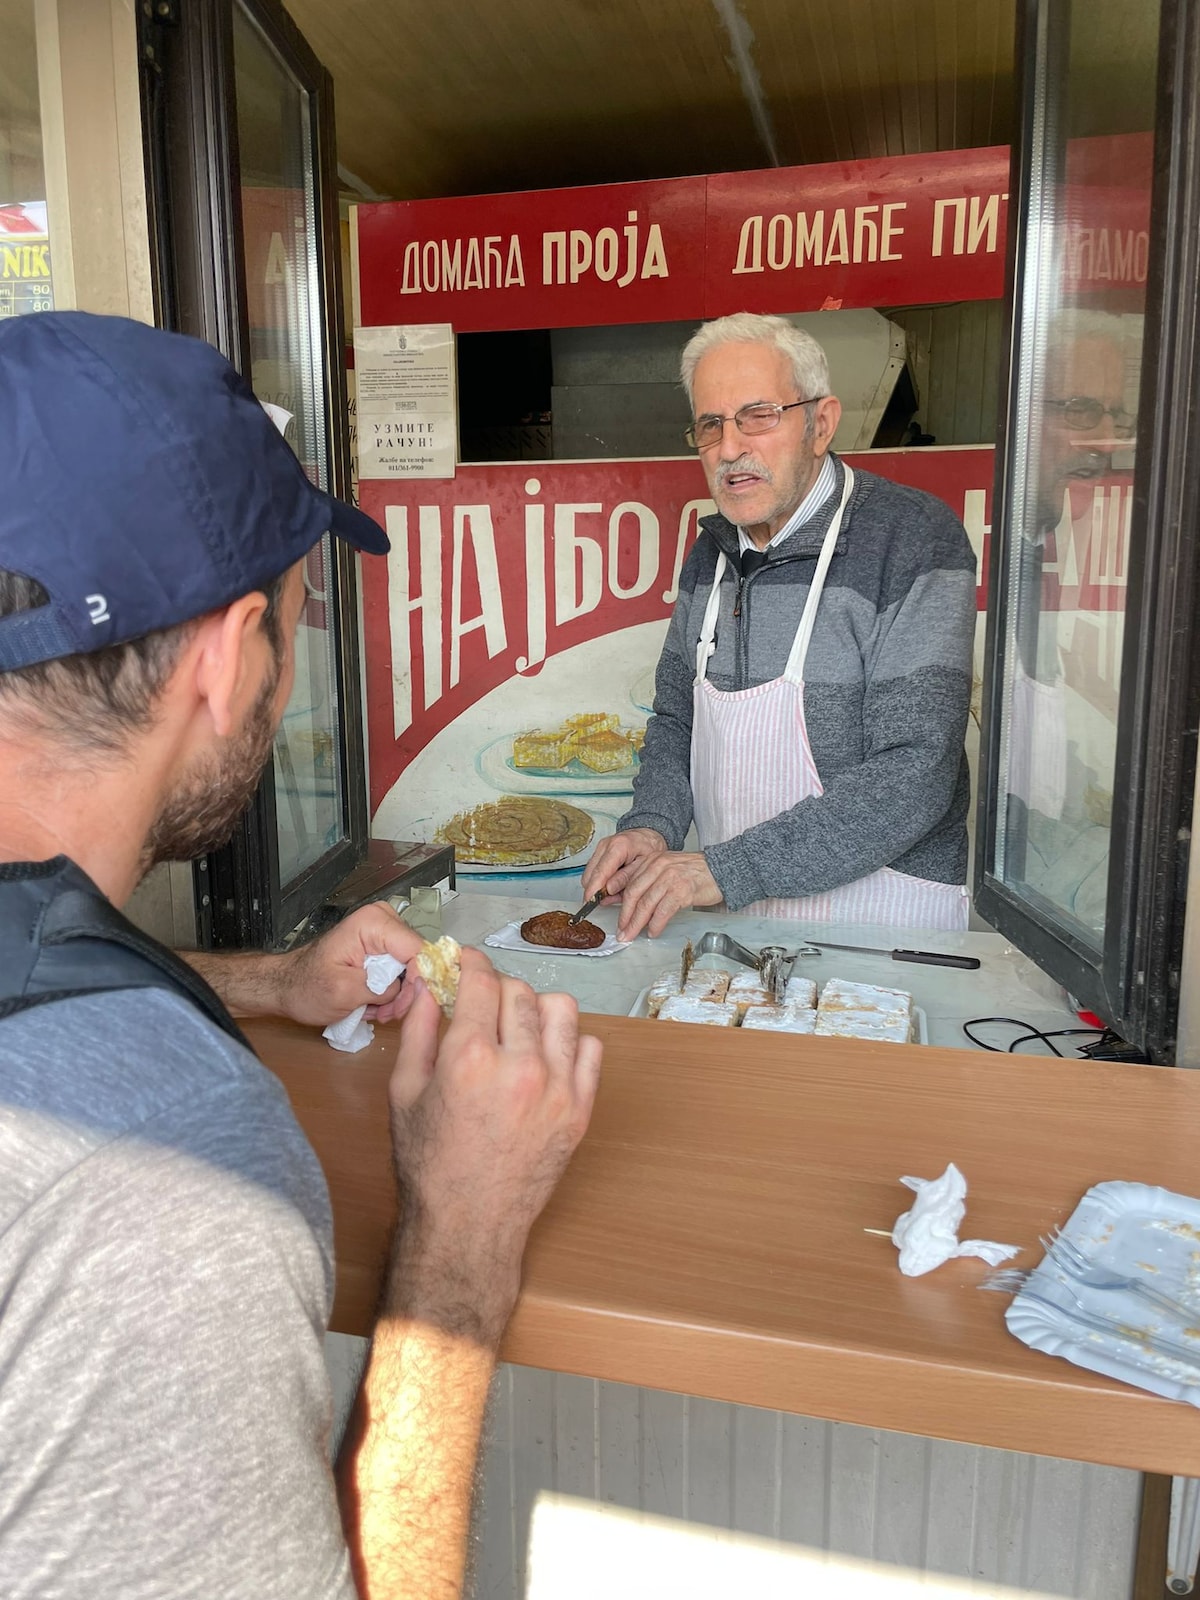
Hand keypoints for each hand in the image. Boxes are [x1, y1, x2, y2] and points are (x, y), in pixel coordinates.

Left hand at [273, 902, 426, 1026]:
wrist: (287, 987)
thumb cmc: (305, 986)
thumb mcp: (343, 991)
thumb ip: (382, 987)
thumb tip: (412, 989)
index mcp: (372, 923)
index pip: (417, 949)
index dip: (416, 981)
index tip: (403, 1004)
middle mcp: (383, 922)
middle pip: (417, 960)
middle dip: (405, 991)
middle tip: (385, 1012)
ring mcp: (384, 935)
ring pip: (411, 970)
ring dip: (397, 996)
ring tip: (375, 1009)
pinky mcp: (383, 949)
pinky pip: (401, 973)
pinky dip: (390, 992)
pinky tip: (373, 1002)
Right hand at [388, 948, 601, 1341]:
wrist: (468, 1225)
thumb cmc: (429, 1163)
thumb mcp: (404, 1092)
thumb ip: (417, 1031)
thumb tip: (427, 987)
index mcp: (468, 1058)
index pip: (480, 981)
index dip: (470, 963)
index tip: (465, 962)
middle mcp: (519, 1066)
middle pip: (519, 991)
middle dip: (497, 989)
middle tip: (484, 1005)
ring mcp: (557, 1088)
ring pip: (561, 1010)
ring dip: (536, 1009)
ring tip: (518, 1028)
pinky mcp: (581, 1110)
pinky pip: (590, 1048)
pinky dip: (569, 1043)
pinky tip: (546, 1057)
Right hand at [580, 827, 666, 901]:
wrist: (648, 838)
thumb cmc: (649, 849)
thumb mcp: (644, 866)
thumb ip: (626, 878)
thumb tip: (609, 889)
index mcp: (619, 846)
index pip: (600, 872)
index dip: (593, 889)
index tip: (589, 901)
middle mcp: (605, 845)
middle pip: (591, 874)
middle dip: (596, 890)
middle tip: (610, 898)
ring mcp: (600, 848)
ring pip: (589, 874)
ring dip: (598, 885)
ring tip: (616, 889)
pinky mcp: (598, 853)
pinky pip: (593, 871)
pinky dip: (600, 880)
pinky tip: (613, 882)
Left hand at [616, 850, 722, 940]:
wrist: (720, 870)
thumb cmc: (694, 872)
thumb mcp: (667, 868)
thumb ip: (649, 880)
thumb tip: (631, 903)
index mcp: (652, 860)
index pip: (628, 881)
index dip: (617, 901)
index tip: (613, 914)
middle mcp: (658, 866)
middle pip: (634, 894)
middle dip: (625, 916)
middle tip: (621, 931)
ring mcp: (670, 878)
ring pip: (646, 904)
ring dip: (637, 924)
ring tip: (632, 935)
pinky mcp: (682, 890)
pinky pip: (663, 911)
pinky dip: (656, 924)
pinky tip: (653, 931)